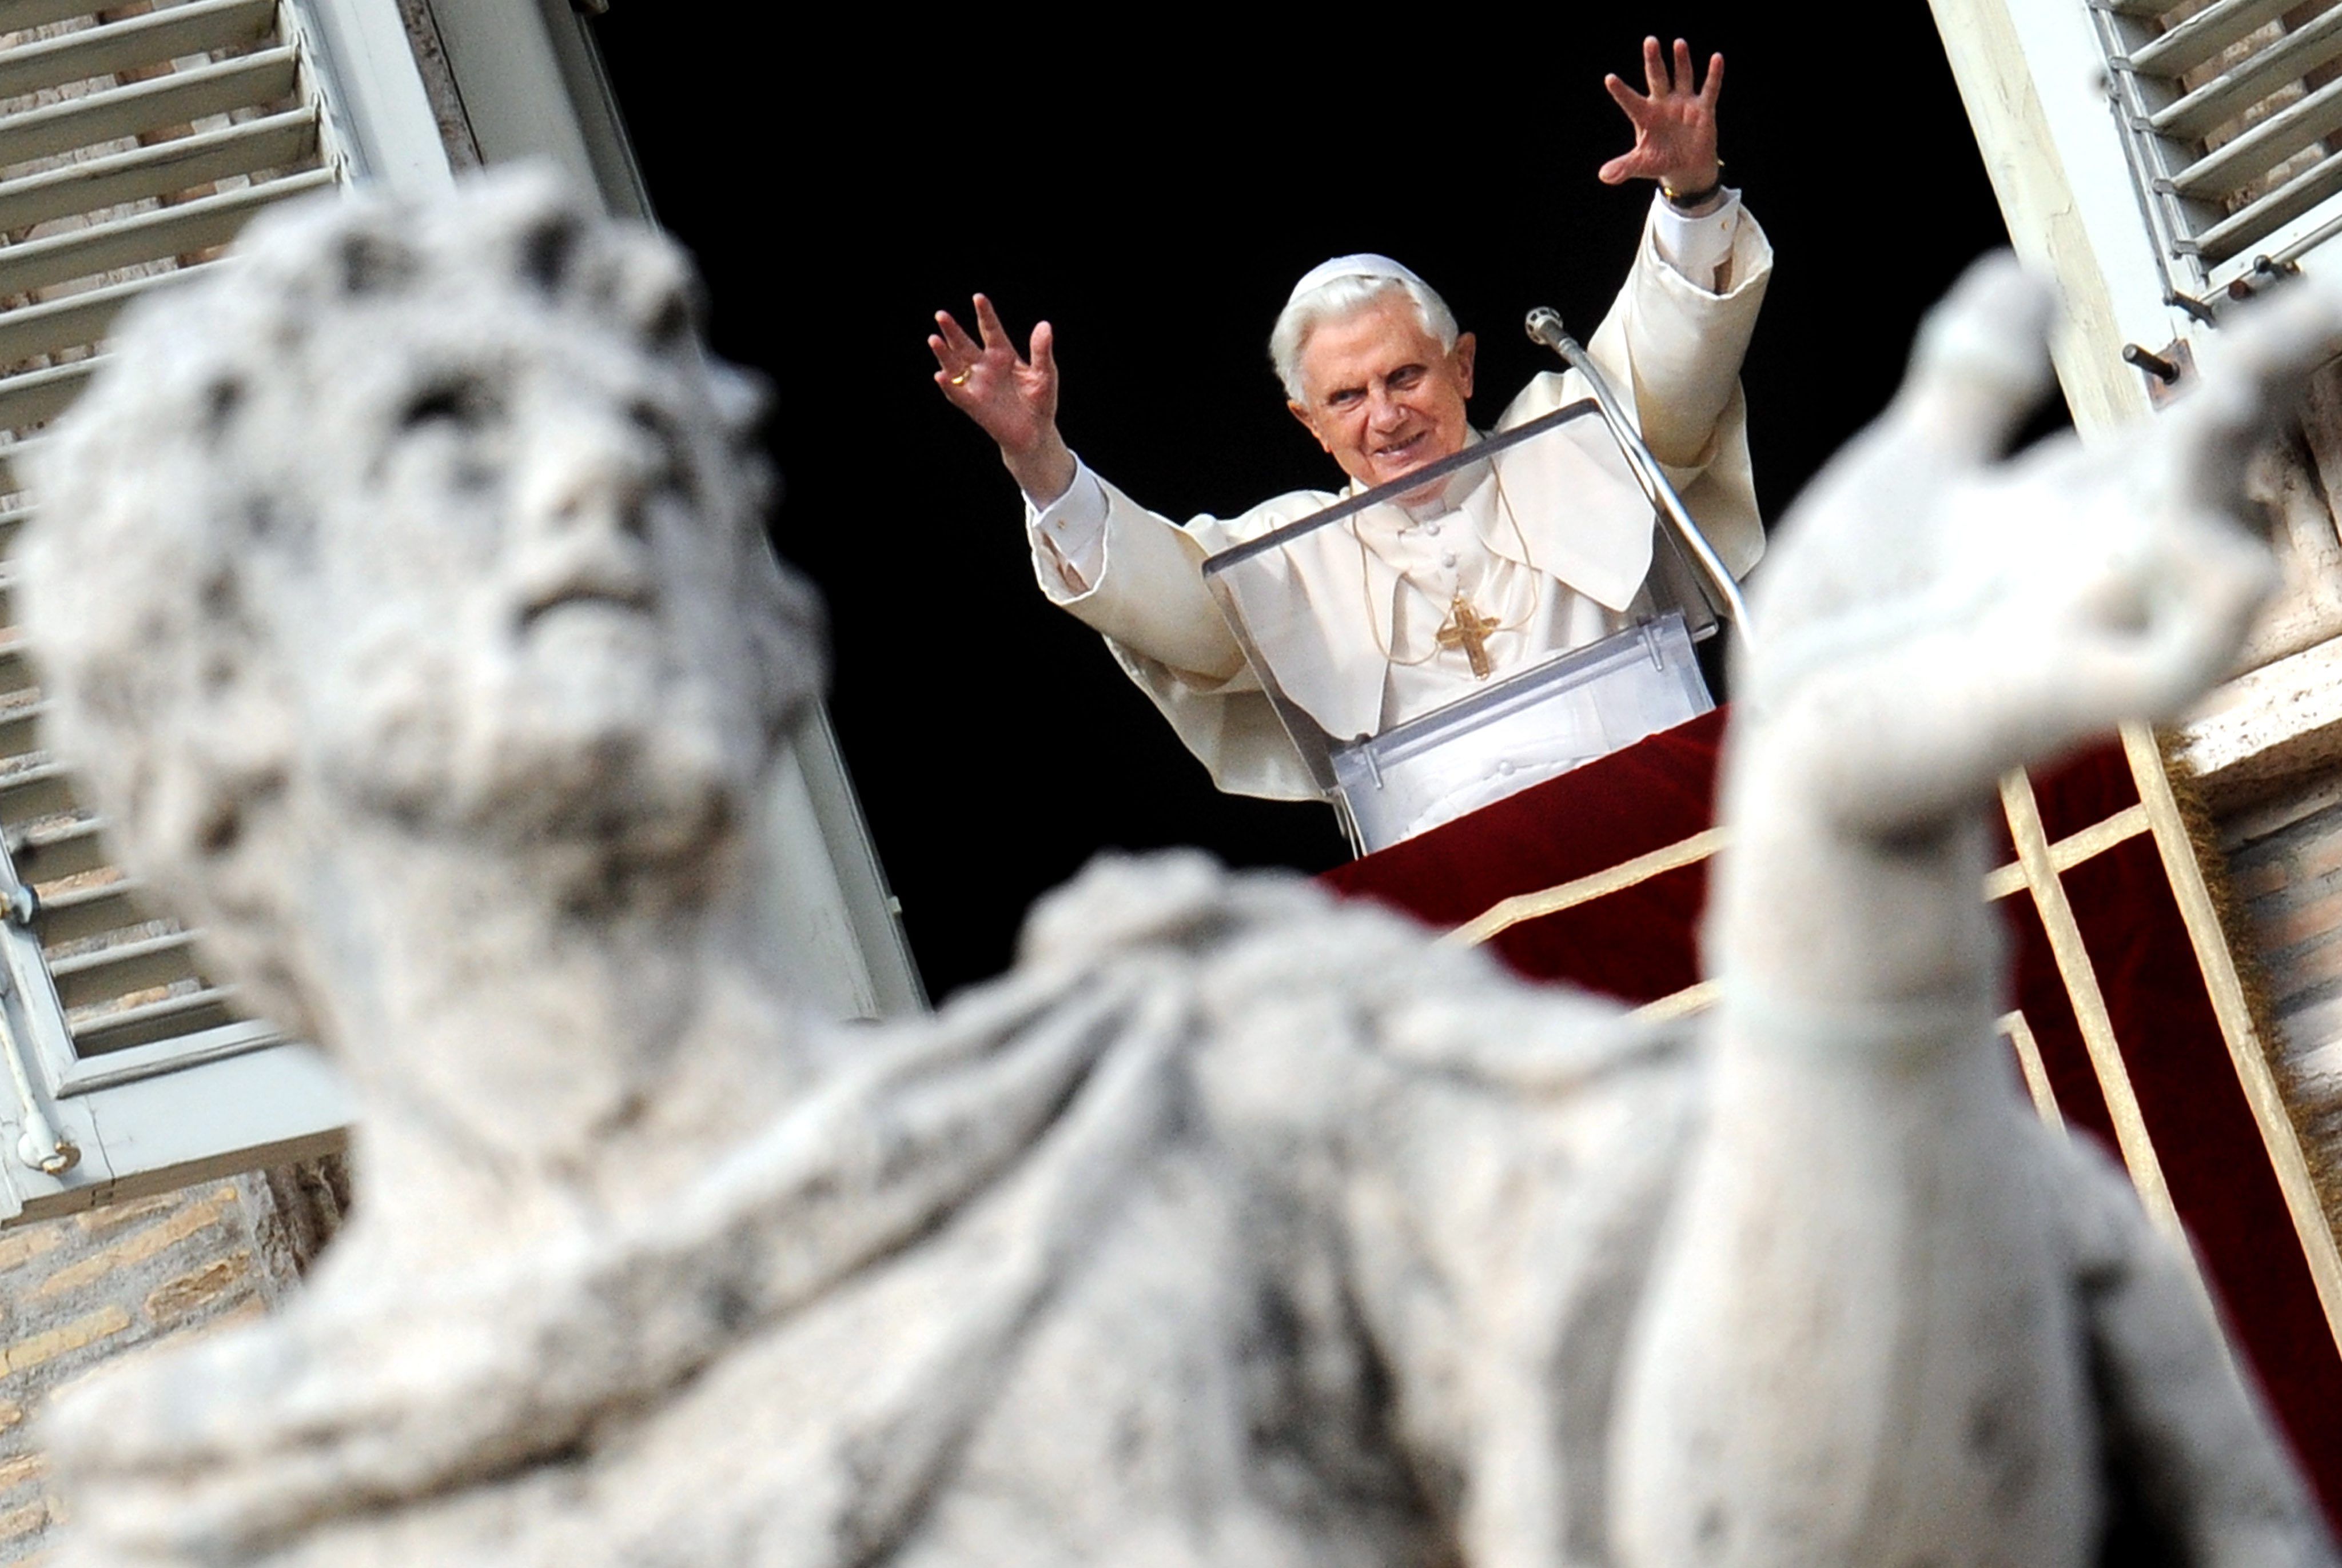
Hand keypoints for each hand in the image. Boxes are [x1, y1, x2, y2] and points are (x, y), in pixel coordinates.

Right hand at [930, 294, 1074, 502]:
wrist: (1036, 433)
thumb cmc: (1040, 401)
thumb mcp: (1046, 374)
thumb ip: (1042, 352)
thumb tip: (1044, 325)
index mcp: (1004, 354)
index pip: (991, 330)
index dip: (984, 314)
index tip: (978, 298)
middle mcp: (986, 366)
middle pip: (965, 344)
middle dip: (953, 330)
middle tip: (940, 315)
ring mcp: (977, 385)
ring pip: (956, 365)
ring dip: (944, 353)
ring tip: (934, 339)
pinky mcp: (973, 405)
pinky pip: (958, 393)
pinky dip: (949, 385)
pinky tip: (941, 374)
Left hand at [1598, 38, 1723, 196]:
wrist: (1686, 168)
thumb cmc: (1660, 161)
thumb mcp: (1641, 165)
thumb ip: (1623, 167)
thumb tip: (1603, 176)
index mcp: (1644, 116)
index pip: (1630, 101)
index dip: (1620, 91)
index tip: (1609, 79)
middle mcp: (1663, 104)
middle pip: (1657, 78)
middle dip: (1654, 61)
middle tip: (1650, 41)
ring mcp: (1684, 103)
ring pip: (1682, 77)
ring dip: (1681, 61)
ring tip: (1678, 43)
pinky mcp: (1703, 109)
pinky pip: (1709, 89)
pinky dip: (1714, 75)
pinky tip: (1717, 58)